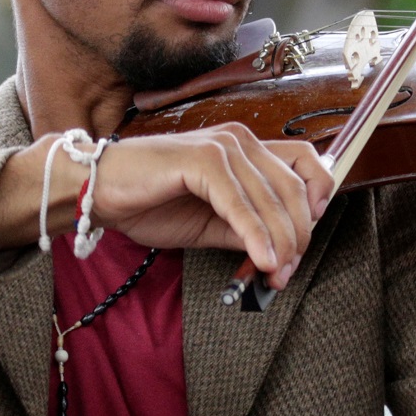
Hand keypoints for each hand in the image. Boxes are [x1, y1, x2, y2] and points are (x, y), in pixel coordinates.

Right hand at [87, 124, 333, 289]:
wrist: (98, 191)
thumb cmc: (150, 202)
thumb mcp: (212, 222)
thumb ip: (248, 230)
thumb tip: (284, 255)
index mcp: (246, 148)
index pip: (306, 166)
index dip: (317, 203)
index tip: (304, 242)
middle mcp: (240, 140)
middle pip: (295, 189)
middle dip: (298, 237)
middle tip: (286, 273)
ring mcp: (222, 147)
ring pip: (273, 199)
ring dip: (281, 243)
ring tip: (275, 275)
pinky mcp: (202, 161)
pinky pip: (241, 205)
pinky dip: (256, 236)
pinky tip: (261, 261)